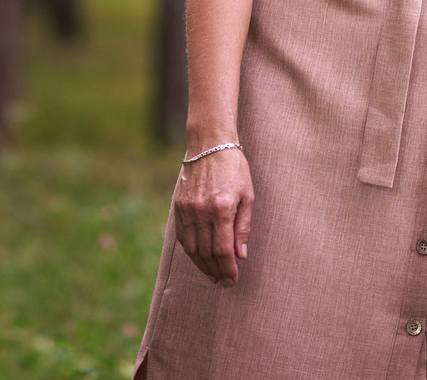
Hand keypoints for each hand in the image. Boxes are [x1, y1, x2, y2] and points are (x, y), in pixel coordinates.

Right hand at [174, 145, 254, 285]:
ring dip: (202, 265)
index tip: (233, 281)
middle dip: (216, 271)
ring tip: (212, 274)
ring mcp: (187, 209)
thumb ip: (243, 227)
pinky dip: (190, 250)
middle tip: (225, 282)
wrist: (209, 144)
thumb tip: (240, 255)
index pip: (222, 250)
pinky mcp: (178, 206)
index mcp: (222, 208)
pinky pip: (183, 236)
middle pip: (206, 252)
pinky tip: (199, 257)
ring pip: (192, 248)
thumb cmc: (234, 168)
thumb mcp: (248, 195)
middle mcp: (201, 210)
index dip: (228, 269)